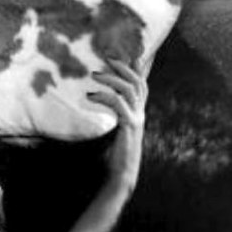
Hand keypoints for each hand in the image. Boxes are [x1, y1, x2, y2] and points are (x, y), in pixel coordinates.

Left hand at [87, 58, 147, 194]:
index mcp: (137, 115)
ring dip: (112, 78)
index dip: (136, 69)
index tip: (126, 55)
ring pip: (130, 89)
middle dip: (124, 67)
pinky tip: (91, 96)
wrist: (121, 176)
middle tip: (107, 57)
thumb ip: (110, 119)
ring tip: (95, 74)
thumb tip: (97, 107)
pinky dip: (104, 96)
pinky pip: (118, 104)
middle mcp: (140, 114)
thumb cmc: (113, 157)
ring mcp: (137, 119)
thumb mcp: (112, 133)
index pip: (141, 86)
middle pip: (138, 82)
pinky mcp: (129, 126)